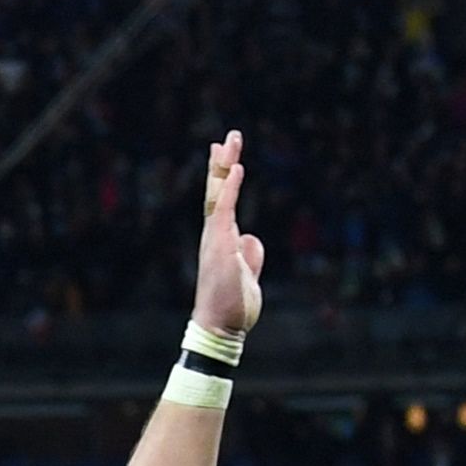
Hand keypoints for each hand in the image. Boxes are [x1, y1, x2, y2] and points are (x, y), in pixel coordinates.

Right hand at [192, 131, 262, 337]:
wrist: (220, 327)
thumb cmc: (233, 307)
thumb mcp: (249, 275)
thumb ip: (250, 255)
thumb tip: (250, 238)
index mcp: (221, 241)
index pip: (222, 203)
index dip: (225, 179)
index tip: (226, 156)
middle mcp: (215, 236)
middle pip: (217, 192)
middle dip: (221, 164)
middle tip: (227, 138)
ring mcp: (215, 239)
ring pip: (219, 195)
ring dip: (224, 167)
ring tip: (228, 142)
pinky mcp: (220, 244)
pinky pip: (225, 210)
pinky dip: (230, 188)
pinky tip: (236, 169)